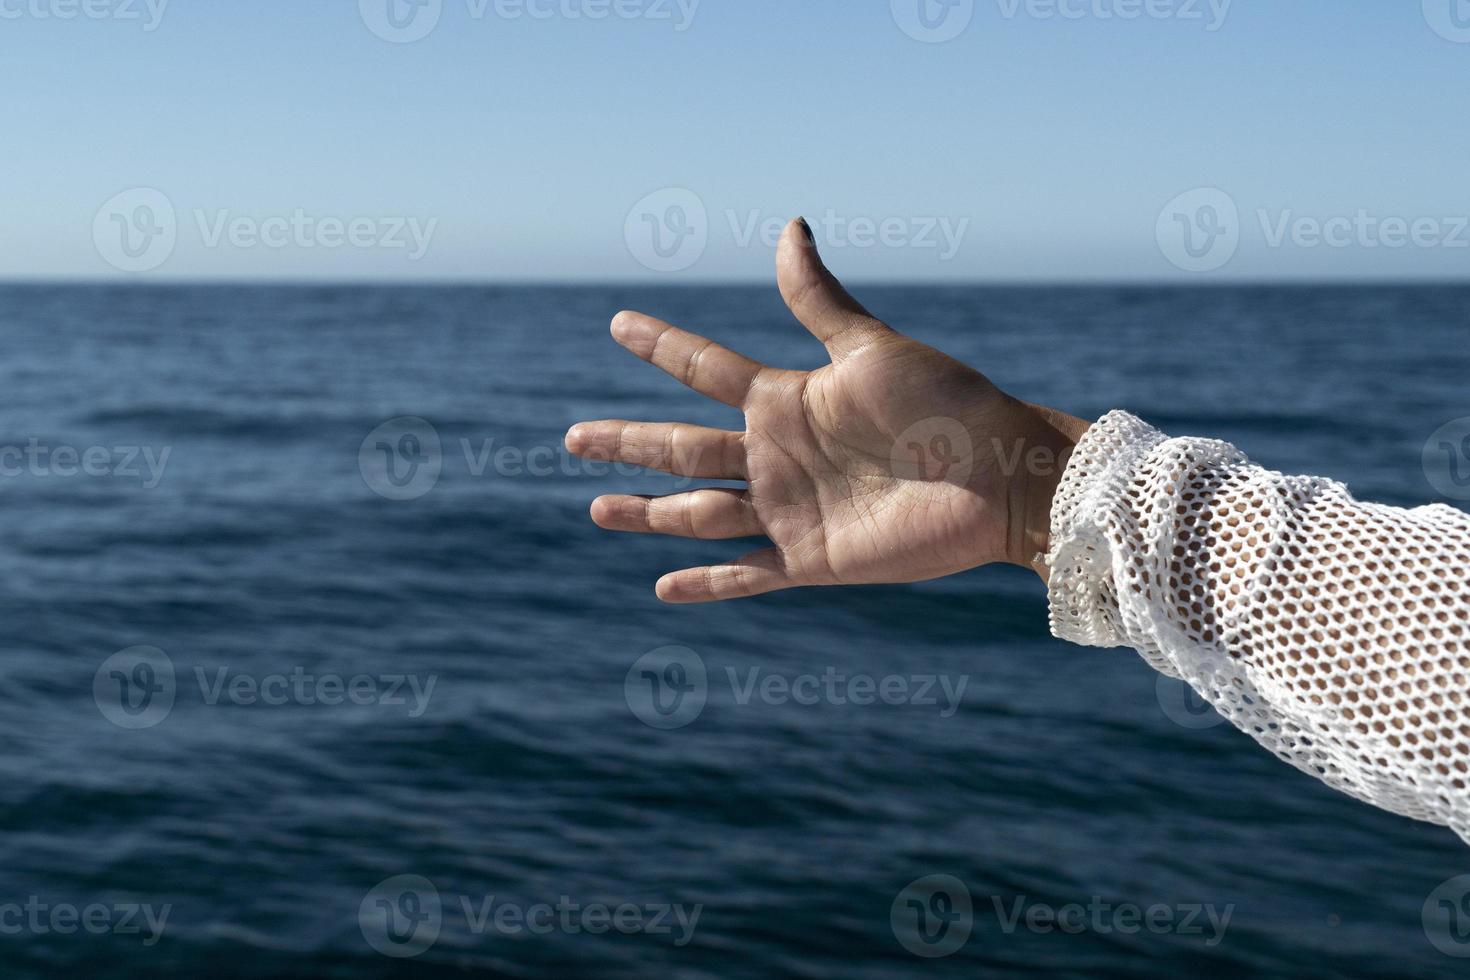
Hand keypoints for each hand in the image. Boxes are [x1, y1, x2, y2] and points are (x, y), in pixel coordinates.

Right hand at [565, 219, 1089, 602]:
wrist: (1002, 480)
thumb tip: (789, 225)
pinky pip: (745, 575)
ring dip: (647, 512)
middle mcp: (777, 455)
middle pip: (682, 448)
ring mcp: (789, 510)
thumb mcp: (872, 349)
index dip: (661, 345)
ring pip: (698, 513)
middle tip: (571, 436)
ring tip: (597, 508)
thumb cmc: (948, 405)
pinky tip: (662, 585)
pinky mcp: (811, 560)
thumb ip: (819, 301)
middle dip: (627, 442)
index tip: (617, 322)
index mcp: (787, 399)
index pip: (704, 369)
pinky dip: (705, 583)